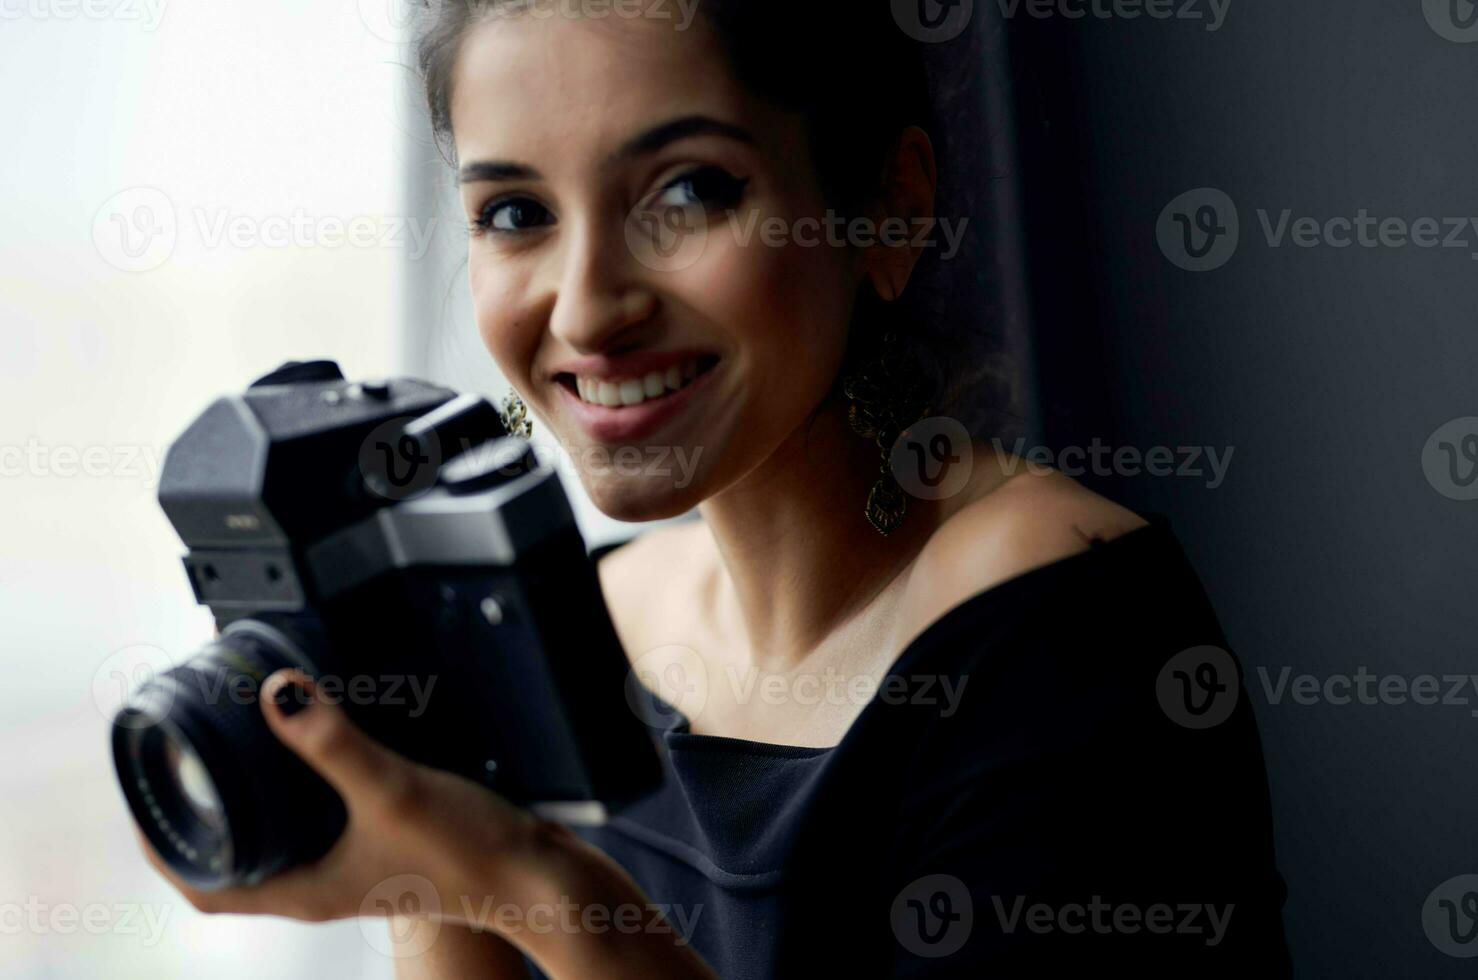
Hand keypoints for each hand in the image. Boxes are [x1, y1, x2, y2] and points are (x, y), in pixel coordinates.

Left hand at [134, 668, 558, 925]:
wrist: (541, 879)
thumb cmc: (467, 856)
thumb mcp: (390, 791)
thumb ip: (333, 742)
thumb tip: (275, 692)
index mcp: (305, 890)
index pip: (201, 890)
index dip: (158, 849)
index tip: (140, 795)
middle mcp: (323, 884)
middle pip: (233, 861)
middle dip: (201, 812)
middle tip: (188, 752)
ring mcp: (357, 868)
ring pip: (280, 839)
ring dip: (254, 797)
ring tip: (244, 739)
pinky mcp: (390, 845)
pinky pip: (325, 819)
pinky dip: (307, 786)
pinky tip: (329, 742)